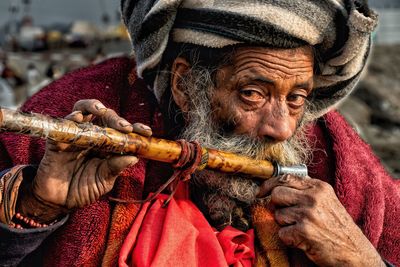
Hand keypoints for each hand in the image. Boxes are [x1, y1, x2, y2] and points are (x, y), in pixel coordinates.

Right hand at [17, 99, 151, 222]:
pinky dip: (71, 118)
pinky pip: (64, 124)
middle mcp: (93, 137)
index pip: (123, 132)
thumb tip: (134, 157)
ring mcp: (76, 136)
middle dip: (116, 119)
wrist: (58, 202)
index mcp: (108, 146)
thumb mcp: (103, 181)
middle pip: (105, 117)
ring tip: (100, 110)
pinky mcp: (58, 139)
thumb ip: (115, 168)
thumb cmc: (83, 190)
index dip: (136, 129)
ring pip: (84, 110)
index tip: (147, 132)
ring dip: (93, 106)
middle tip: (124, 127)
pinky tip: (78, 118)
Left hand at [257, 175, 384, 266]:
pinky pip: (282, 233)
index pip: (285, 178)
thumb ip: (305, 190)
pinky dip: (289, 239)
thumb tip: (276, 185)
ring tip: (303, 229)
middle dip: (278, 207)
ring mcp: (309, 213)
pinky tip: (303, 240)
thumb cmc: (336, 227)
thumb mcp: (325, 200)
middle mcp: (313, 197)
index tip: (260, 193)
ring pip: (278, 215)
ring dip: (286, 225)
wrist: (354, 252)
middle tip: (290, 217)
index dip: (268, 185)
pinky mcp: (304, 231)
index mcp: (318, 187)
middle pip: (276, 194)